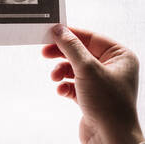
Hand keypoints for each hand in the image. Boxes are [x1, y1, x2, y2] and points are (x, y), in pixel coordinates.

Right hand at [42, 24, 144, 143]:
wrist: (109, 139)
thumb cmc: (110, 106)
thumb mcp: (87, 69)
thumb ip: (71, 47)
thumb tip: (60, 31)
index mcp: (120, 56)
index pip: (91, 37)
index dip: (70, 34)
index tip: (52, 32)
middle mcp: (112, 67)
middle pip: (80, 52)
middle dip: (62, 55)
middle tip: (45, 52)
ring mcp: (100, 82)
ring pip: (74, 68)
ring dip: (61, 72)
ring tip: (55, 78)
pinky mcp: (90, 95)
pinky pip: (72, 83)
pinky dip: (64, 85)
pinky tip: (62, 90)